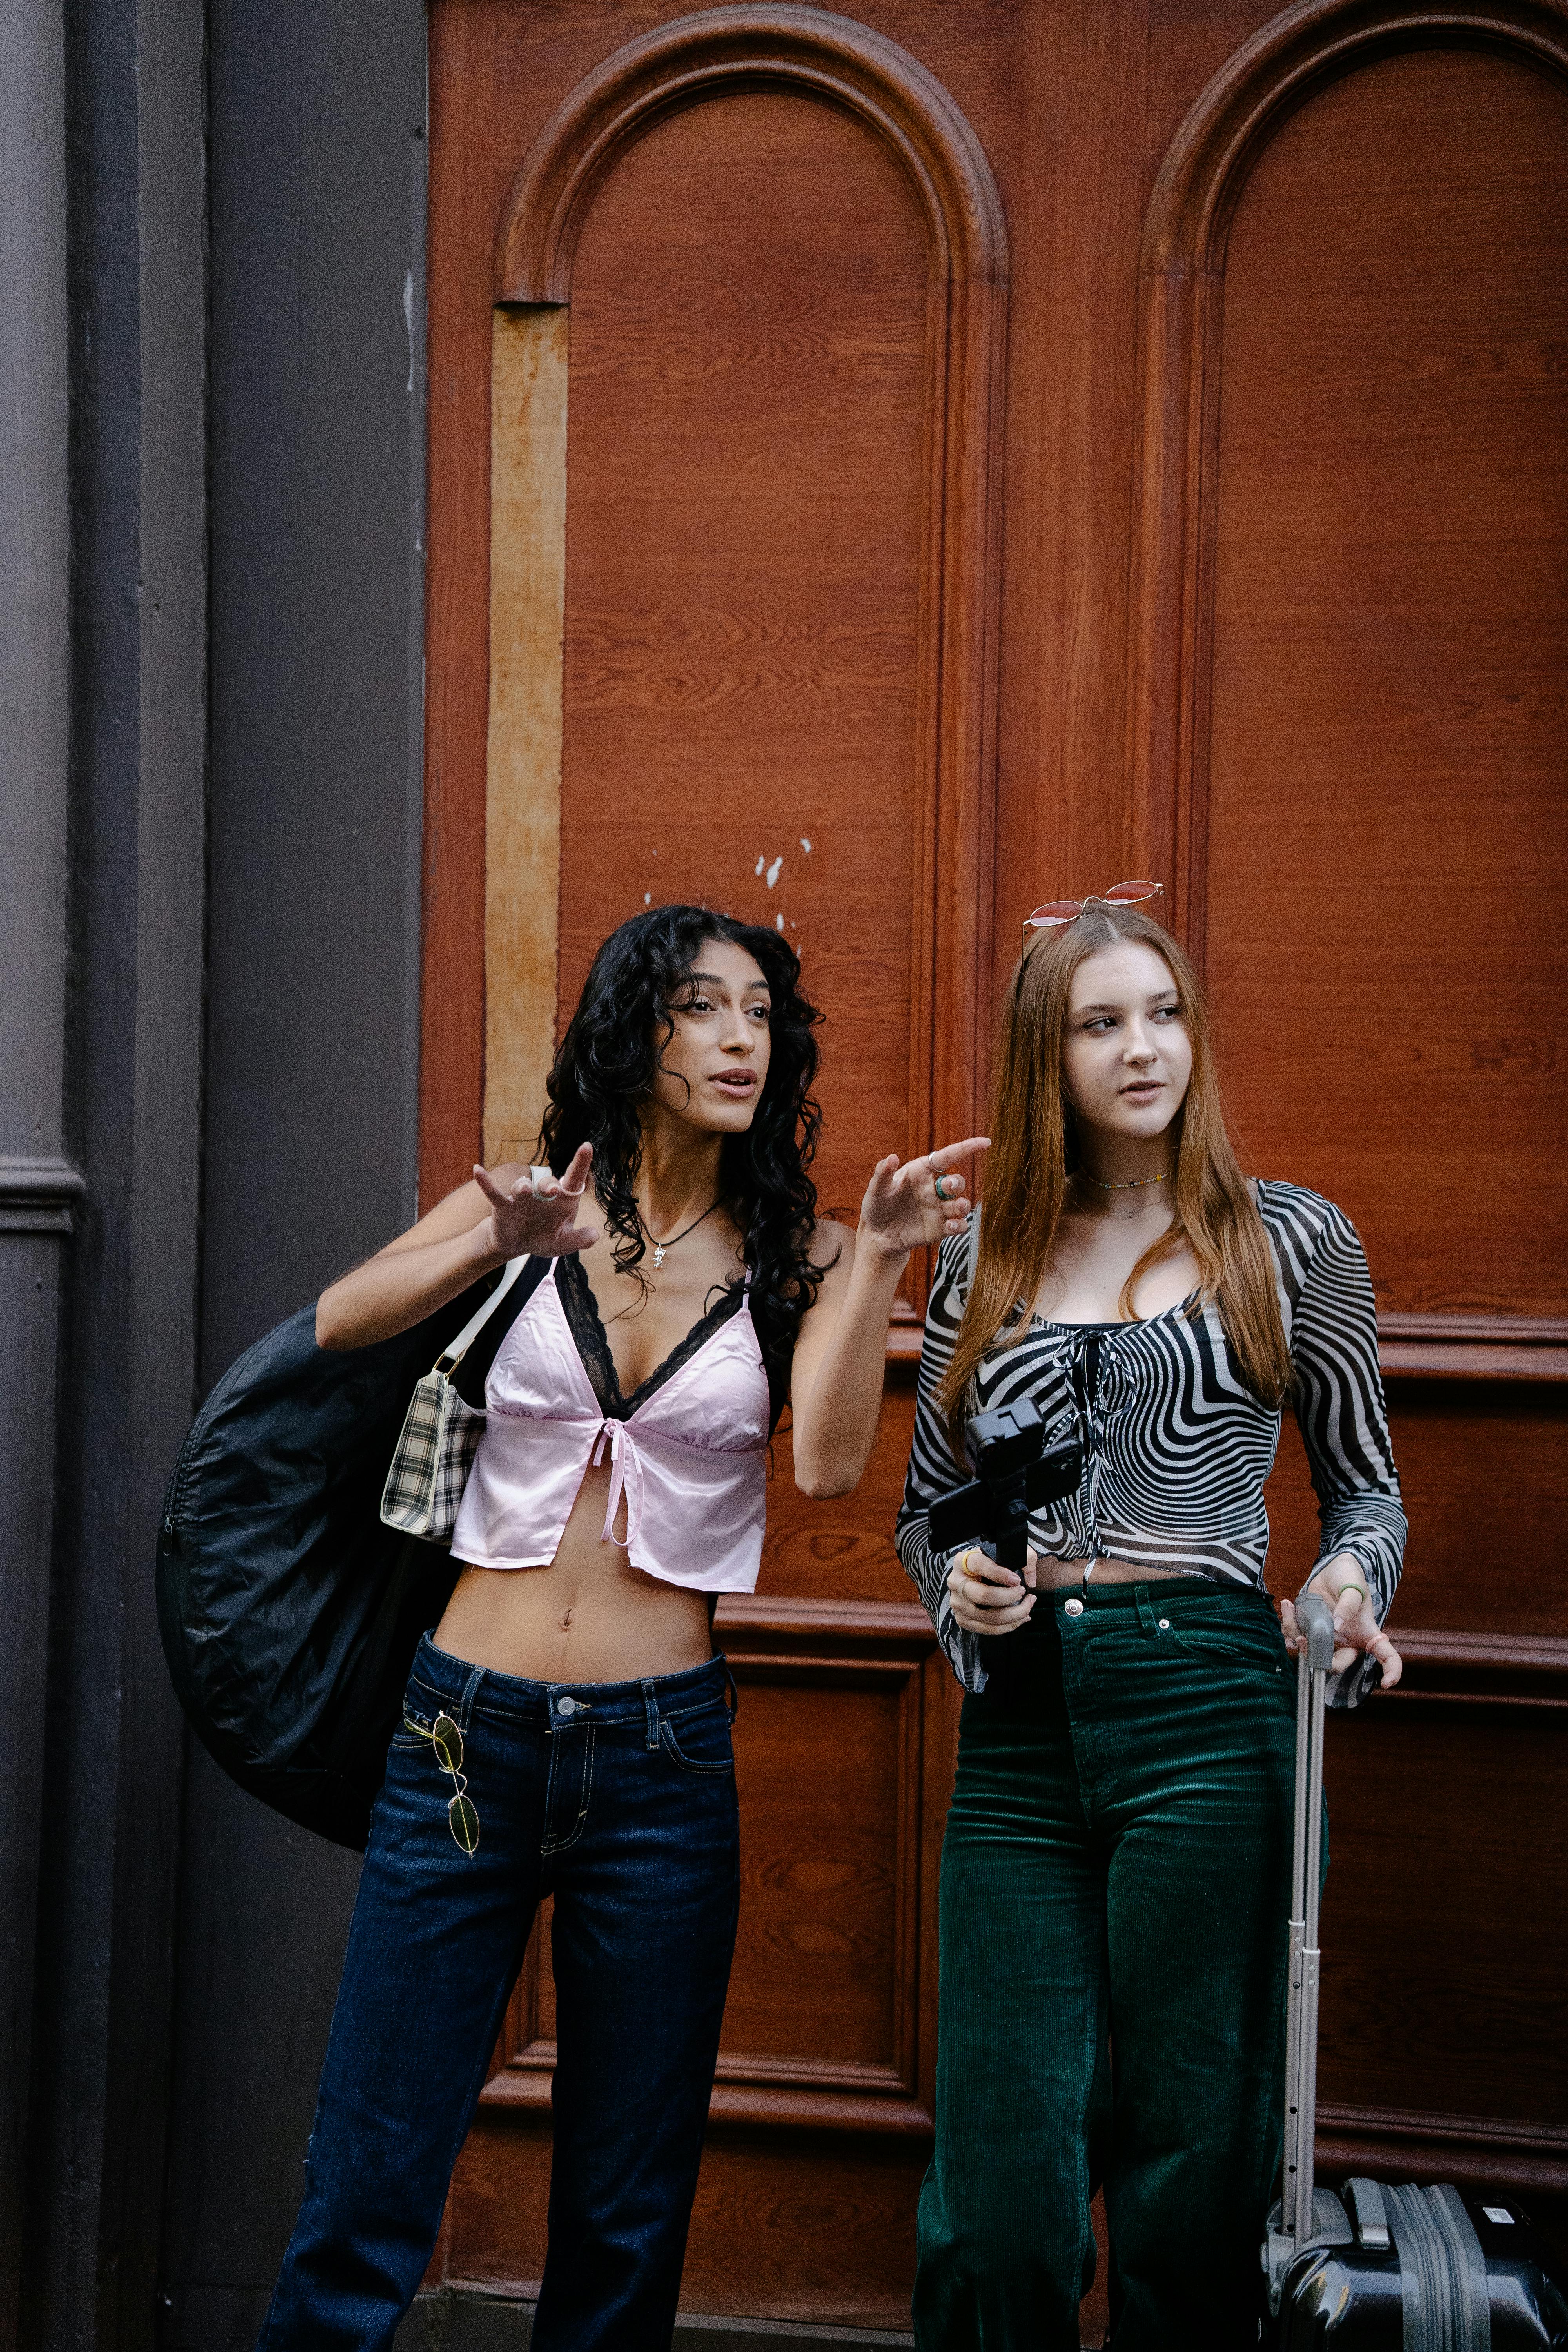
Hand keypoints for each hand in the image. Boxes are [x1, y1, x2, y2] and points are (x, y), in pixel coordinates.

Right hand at [472, 1143, 599, 1260]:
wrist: (518, 1244)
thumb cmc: (544, 1237)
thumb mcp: (564, 1243)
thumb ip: (579, 1239)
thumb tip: (595, 1236)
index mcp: (562, 1200)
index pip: (574, 1179)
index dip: (580, 1163)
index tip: (587, 1146)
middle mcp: (542, 1195)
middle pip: (547, 1183)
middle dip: (549, 1184)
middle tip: (554, 1190)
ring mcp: (522, 1199)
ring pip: (522, 1187)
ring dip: (522, 1187)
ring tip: (523, 1190)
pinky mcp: (503, 1206)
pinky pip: (493, 1192)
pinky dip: (485, 1182)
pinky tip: (477, 1170)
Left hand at [858, 1137, 990, 1263]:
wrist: (877, 1235)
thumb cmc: (878, 1205)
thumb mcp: (877, 1188)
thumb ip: (883, 1173)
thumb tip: (891, 1157)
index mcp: (922, 1171)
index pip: (948, 1156)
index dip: (966, 1148)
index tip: (984, 1142)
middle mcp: (934, 1189)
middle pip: (956, 1182)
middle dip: (957, 1182)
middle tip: (949, 1185)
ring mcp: (939, 1209)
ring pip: (961, 1204)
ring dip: (963, 1205)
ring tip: (958, 1207)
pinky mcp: (941, 1228)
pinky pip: (958, 1225)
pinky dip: (959, 1225)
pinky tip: (951, 1226)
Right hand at [946, 1545, 1038, 1635]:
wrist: (970, 1576)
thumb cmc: (989, 1564)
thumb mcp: (1003, 1553)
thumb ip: (1023, 1558)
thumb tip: (1031, 1580)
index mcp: (963, 1561)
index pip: (979, 1566)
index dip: (1000, 1574)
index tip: (1017, 1580)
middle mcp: (956, 1583)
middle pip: (984, 1596)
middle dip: (1010, 1597)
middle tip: (1022, 1591)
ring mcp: (959, 1604)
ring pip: (991, 1617)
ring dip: (1016, 1613)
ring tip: (1028, 1604)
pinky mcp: (963, 1620)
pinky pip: (990, 1629)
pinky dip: (1010, 1626)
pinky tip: (1021, 1618)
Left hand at [1281, 1556, 1401, 1689]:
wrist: (1331, 1569)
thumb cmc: (1349, 1578)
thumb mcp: (1353, 1587)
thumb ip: (1348, 1605)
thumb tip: (1338, 1626)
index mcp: (1366, 1633)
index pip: (1387, 1656)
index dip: (1392, 1672)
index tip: (1387, 1683)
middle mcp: (1347, 1640)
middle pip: (1337, 1664)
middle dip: (1319, 1660)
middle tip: (1304, 1640)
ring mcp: (1327, 1638)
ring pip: (1312, 1652)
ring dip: (1296, 1636)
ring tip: (1290, 1611)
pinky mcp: (1310, 1630)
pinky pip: (1296, 1636)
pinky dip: (1288, 1624)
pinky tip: (1287, 1606)